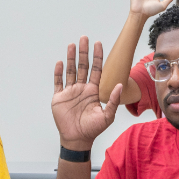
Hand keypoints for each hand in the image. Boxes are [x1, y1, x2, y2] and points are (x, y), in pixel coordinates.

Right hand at [52, 36, 121, 150]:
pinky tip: (60, 63)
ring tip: (71, 45)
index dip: (97, 57)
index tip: (98, 44)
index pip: (96, 70)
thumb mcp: (107, 116)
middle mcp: (81, 89)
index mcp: (93, 91)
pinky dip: (58, 73)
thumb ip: (113, 100)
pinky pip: (58, 82)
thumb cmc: (93, 129)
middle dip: (84, 52)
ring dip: (71, 58)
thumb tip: (119, 85)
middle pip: (83, 66)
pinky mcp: (59, 98)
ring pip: (70, 71)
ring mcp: (70, 92)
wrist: (77, 139)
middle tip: (84, 38)